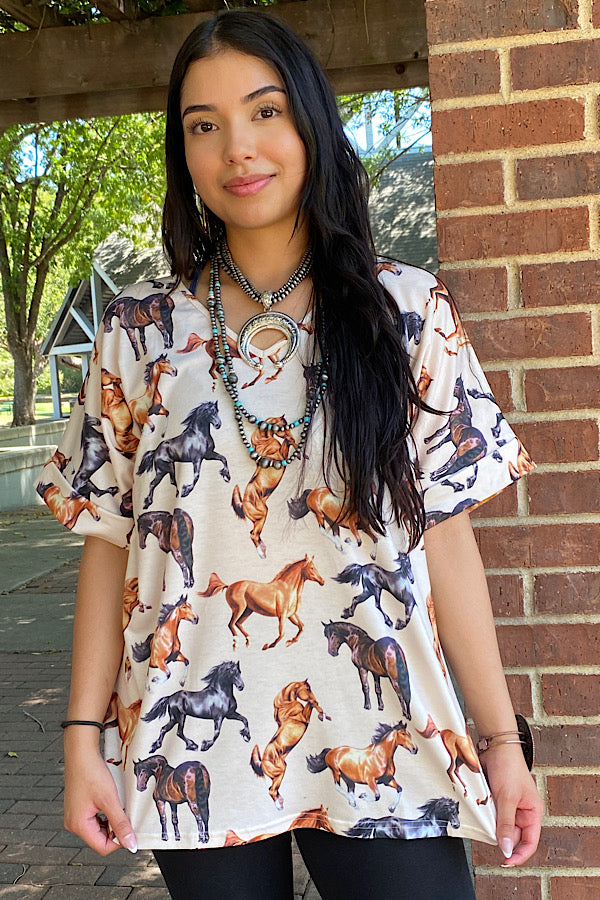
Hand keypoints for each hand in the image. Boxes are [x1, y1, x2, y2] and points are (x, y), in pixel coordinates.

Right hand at [64, 734, 136, 855]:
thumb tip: (130, 844)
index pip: (103, 847)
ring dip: (111, 820)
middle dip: (115, 829)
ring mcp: (75, 815)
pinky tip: (110, 801)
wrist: (81, 753)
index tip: (131, 829)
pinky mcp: (78, 807)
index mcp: (79, 825)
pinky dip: (105, 813)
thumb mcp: (109, 800)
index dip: (119, 841)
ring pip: (98, 828)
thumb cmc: (91, 773)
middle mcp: (73, 824)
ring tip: (116, 804)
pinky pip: (94, 818)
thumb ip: (120, 824)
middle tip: (124, 812)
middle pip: (100, 838)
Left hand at [480, 743, 542, 865]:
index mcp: (532, 813)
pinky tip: (482, 804)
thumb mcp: (508, 798)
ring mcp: (508, 806)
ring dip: (490, 820)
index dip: (519, 854)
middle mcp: (522, 812)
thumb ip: (505, 823)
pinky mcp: (496, 800)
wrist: (496, 746)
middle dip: (499, 832)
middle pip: (510, 834)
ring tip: (487, 807)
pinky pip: (490, 814)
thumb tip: (505, 848)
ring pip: (498, 825)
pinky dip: (485, 812)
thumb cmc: (509, 767)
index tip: (506, 861)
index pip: (529, 842)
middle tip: (489, 823)